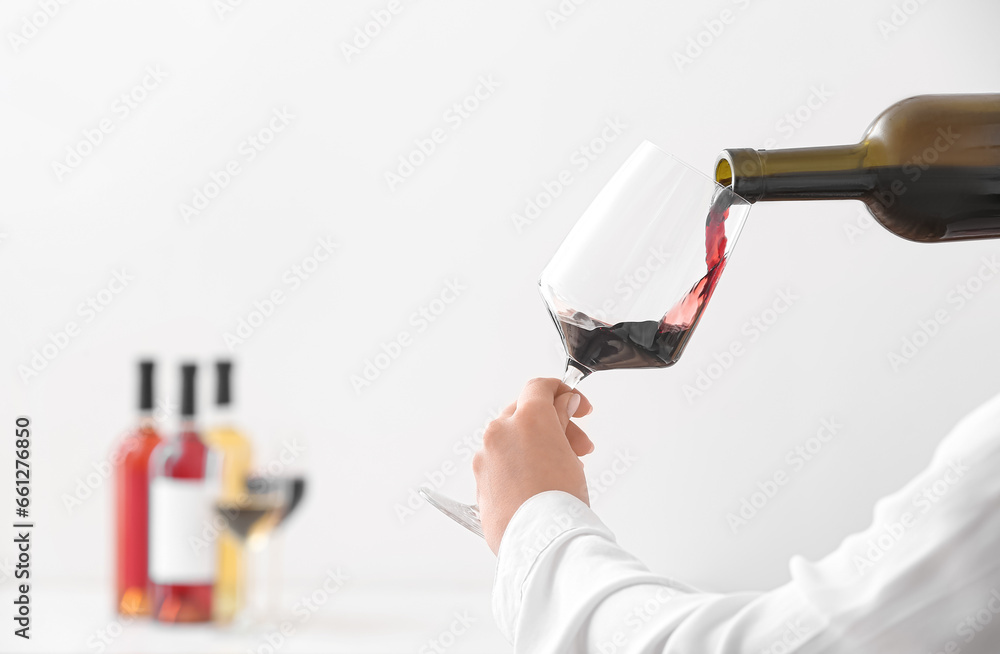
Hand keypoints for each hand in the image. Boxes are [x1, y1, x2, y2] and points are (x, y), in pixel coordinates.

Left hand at [473, 378, 593, 553]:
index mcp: (527, 418)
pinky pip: (500, 462)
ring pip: (511, 438)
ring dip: (535, 445)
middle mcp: (500, 432)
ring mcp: (485, 456)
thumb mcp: (570, 453)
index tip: (575, 404)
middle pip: (525, 412)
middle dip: (553, 423)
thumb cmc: (560, 501)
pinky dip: (518, 465)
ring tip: (562, 468)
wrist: (541, 542)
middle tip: (579, 444)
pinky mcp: (479, 480)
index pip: (540, 387)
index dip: (562, 391)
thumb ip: (561, 421)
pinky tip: (539, 482)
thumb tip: (563, 405)